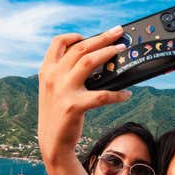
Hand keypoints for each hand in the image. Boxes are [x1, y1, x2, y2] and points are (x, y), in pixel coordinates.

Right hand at [37, 27, 130, 162]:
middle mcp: (53, 77)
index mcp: (47, 71)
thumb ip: (65, 74)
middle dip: (101, 37)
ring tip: (121, 49)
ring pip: (89, 62)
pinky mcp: (74, 106)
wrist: (52, 142)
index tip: (86, 35)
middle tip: (118, 32)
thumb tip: (95, 60)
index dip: (73, 36)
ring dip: (108, 52)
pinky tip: (126, 94)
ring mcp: (63, 90)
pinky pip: (101, 95)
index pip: (58, 43)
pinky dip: (117, 94)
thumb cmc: (58, 113)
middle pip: (80, 48)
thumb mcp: (54, 90)